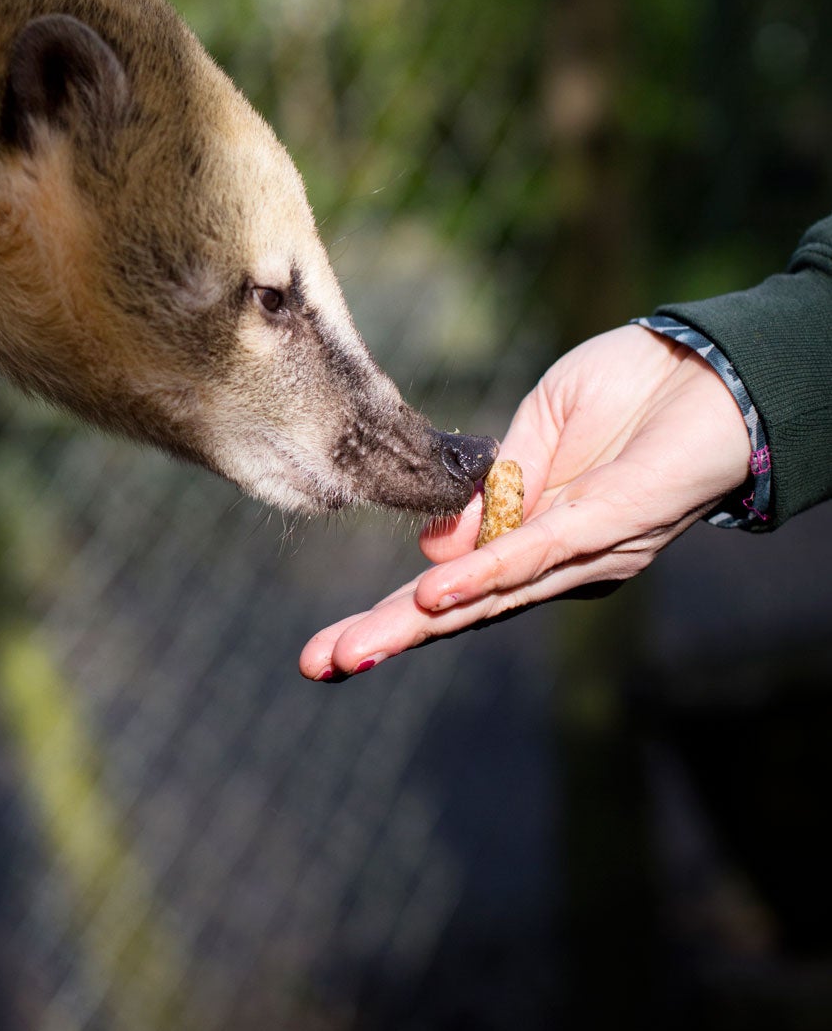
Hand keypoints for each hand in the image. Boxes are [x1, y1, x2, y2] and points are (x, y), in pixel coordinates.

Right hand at [298, 324, 753, 679]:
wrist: (713, 364)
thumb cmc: (635, 391)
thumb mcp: (542, 426)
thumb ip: (494, 486)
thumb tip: (430, 553)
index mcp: (538, 540)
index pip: (456, 590)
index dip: (394, 616)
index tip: (330, 650)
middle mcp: (561, 563)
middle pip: (463, 610)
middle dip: (387, 638)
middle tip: (317, 666)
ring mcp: (587, 551)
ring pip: (491, 596)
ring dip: (418, 622)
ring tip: (356, 648)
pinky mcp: (612, 526)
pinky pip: (536, 556)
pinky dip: (482, 576)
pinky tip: (433, 594)